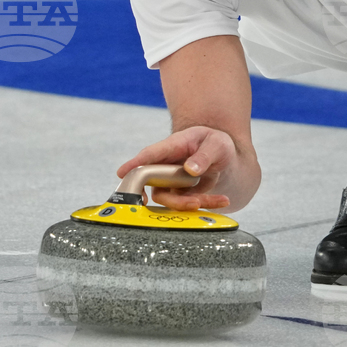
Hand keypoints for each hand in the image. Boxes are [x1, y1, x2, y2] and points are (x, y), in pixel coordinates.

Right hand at [117, 126, 236, 210]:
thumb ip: (205, 155)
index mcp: (172, 146)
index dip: (135, 164)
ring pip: (168, 198)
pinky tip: (223, 200)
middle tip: (189, 203)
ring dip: (189, 203)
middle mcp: (165, 165)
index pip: (150, 155)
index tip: (122, 173)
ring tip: (217, 200)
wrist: (223, 156)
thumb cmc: (216, 143)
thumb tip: (191, 169)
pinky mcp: (180, 194)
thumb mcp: (217, 144)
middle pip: (151, 182)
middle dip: (165, 197)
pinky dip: (207, 204)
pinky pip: (188, 204)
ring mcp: (170, 182)